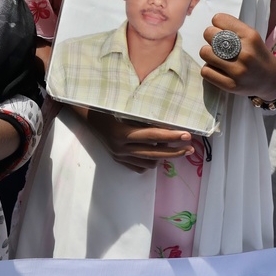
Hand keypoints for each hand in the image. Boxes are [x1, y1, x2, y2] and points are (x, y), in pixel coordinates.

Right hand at [77, 107, 193, 172]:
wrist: (86, 116)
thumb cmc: (105, 107)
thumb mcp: (123, 108)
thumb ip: (142, 117)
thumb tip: (166, 123)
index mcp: (122, 133)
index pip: (152, 136)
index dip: (171, 135)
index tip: (187, 135)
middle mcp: (121, 148)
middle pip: (154, 153)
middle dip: (175, 151)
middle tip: (190, 148)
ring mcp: (119, 156)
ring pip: (148, 163)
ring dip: (162, 157)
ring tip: (173, 148)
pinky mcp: (118, 160)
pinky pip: (139, 167)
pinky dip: (149, 161)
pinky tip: (155, 154)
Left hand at [200, 14, 275, 100]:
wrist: (272, 80)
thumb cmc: (258, 55)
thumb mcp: (252, 36)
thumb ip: (233, 29)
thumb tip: (210, 27)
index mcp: (251, 36)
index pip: (218, 19)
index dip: (217, 24)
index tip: (222, 31)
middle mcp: (245, 53)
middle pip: (209, 34)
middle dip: (211, 38)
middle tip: (219, 45)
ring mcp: (238, 71)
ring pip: (204, 52)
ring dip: (209, 54)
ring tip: (218, 57)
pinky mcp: (231, 85)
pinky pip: (205, 71)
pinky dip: (209, 69)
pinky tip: (218, 69)